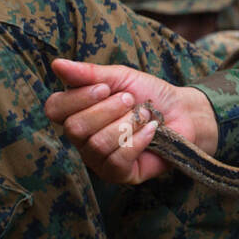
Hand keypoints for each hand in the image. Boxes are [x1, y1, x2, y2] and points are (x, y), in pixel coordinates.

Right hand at [43, 59, 218, 184]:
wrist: (183, 112)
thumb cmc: (149, 94)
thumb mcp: (120, 77)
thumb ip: (89, 73)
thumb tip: (57, 64)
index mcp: (76, 113)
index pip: (55, 109)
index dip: (78, 97)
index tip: (106, 88)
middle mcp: (82, 139)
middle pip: (74, 128)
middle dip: (108, 110)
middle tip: (131, 101)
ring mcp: (98, 159)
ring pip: (97, 144)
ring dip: (127, 124)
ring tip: (145, 115)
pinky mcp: (119, 174)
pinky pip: (117, 160)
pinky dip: (138, 140)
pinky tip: (152, 131)